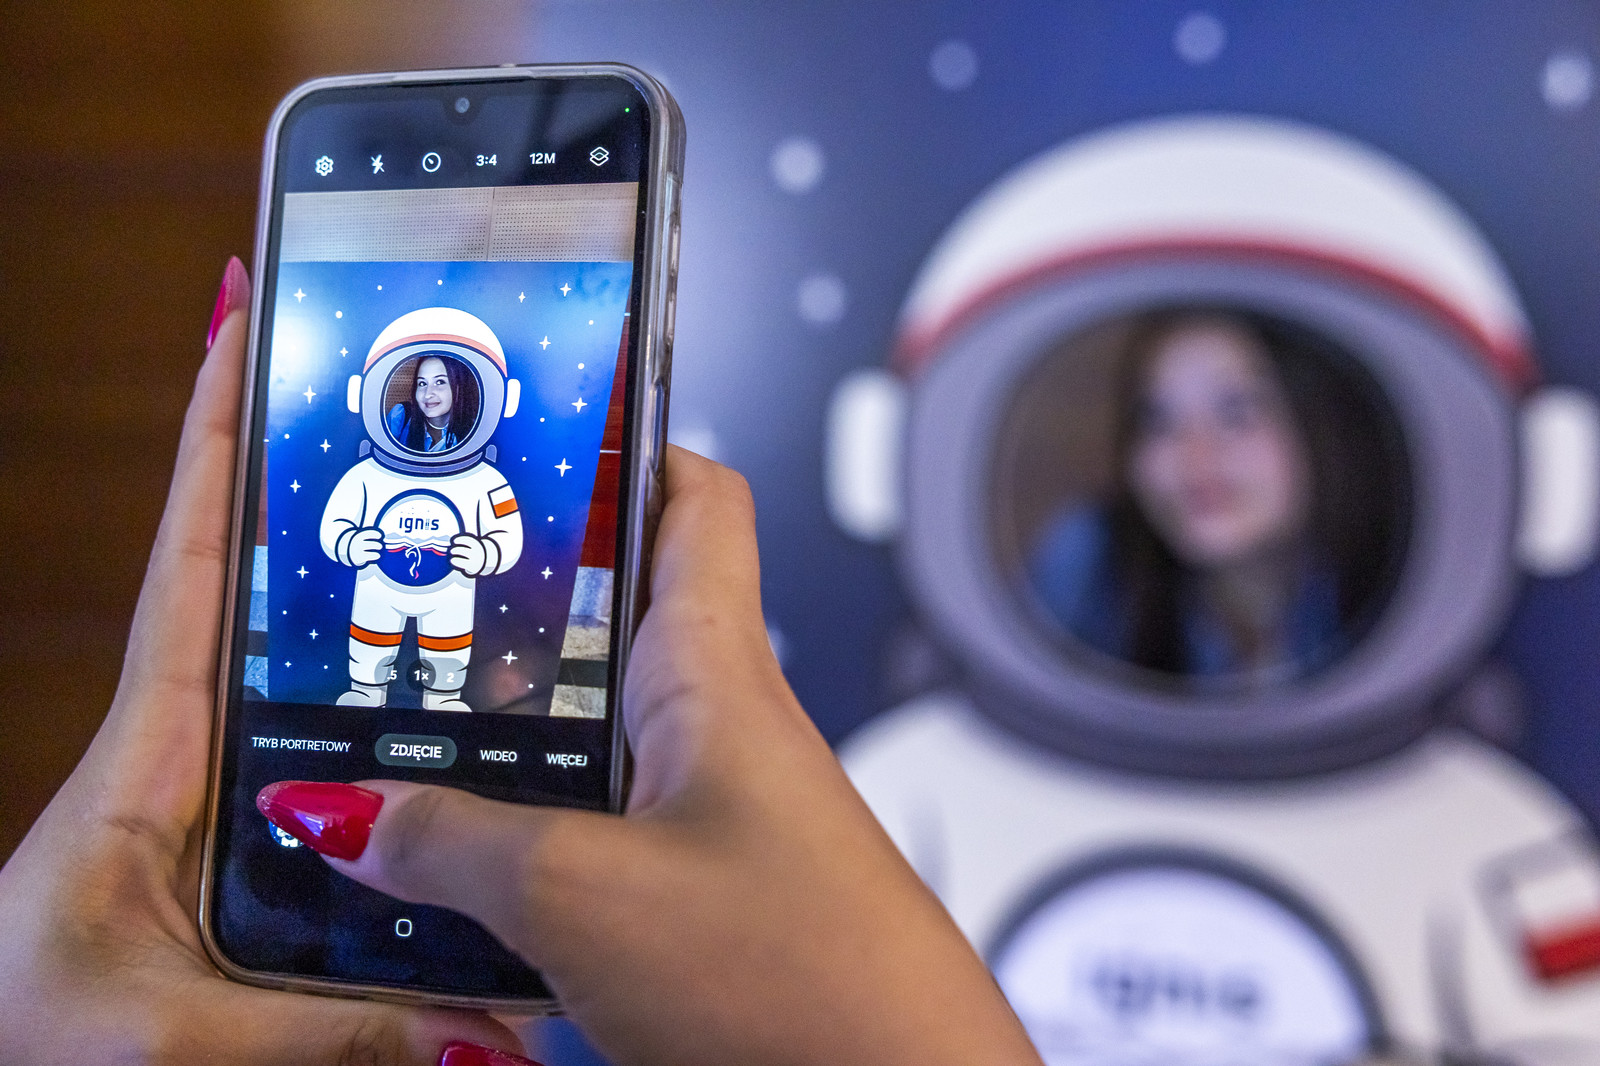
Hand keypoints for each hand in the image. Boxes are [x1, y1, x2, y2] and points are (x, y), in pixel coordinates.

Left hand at [0, 259, 526, 1065]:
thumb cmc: (21, 1044)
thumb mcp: (173, 1041)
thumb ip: (340, 1031)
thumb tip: (493, 1029)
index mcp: (150, 754)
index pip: (193, 558)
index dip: (217, 434)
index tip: (247, 321)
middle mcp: (182, 748)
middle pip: (244, 571)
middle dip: (292, 460)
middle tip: (368, 372)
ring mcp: (209, 788)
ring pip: (285, 648)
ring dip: (336, 557)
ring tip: (432, 484)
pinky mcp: (237, 839)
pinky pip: (310, 729)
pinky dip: (357, 669)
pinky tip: (429, 669)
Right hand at [263, 447, 1044, 1065]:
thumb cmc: (805, 981)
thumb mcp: (582, 897)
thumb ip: (452, 844)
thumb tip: (350, 811)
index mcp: (715, 670)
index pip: (694, 496)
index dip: (624, 439)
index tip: (539, 416)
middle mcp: (725, 721)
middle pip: (626, 609)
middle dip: (522, 596)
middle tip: (412, 589)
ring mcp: (722, 806)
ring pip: (607, 725)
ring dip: (518, 725)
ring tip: (404, 730)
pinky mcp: (713, 885)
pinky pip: (612, 820)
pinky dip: (540, 823)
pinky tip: (468, 868)